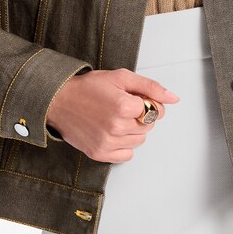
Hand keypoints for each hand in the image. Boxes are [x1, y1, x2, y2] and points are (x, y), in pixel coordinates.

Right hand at [45, 69, 180, 161]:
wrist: (58, 102)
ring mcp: (108, 143)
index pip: (157, 110)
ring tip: (114, 119)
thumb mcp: (121, 77)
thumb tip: (174, 98)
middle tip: (121, 108)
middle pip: (149, 126)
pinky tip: (111, 133)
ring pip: (139, 141)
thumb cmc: (87, 88)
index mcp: (123, 106)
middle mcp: (116, 127)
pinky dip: (123, 146)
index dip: (148, 103)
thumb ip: (150, 87)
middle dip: (141, 117)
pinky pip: (127, 155)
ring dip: (132, 131)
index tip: (133, 99)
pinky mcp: (100, 154)